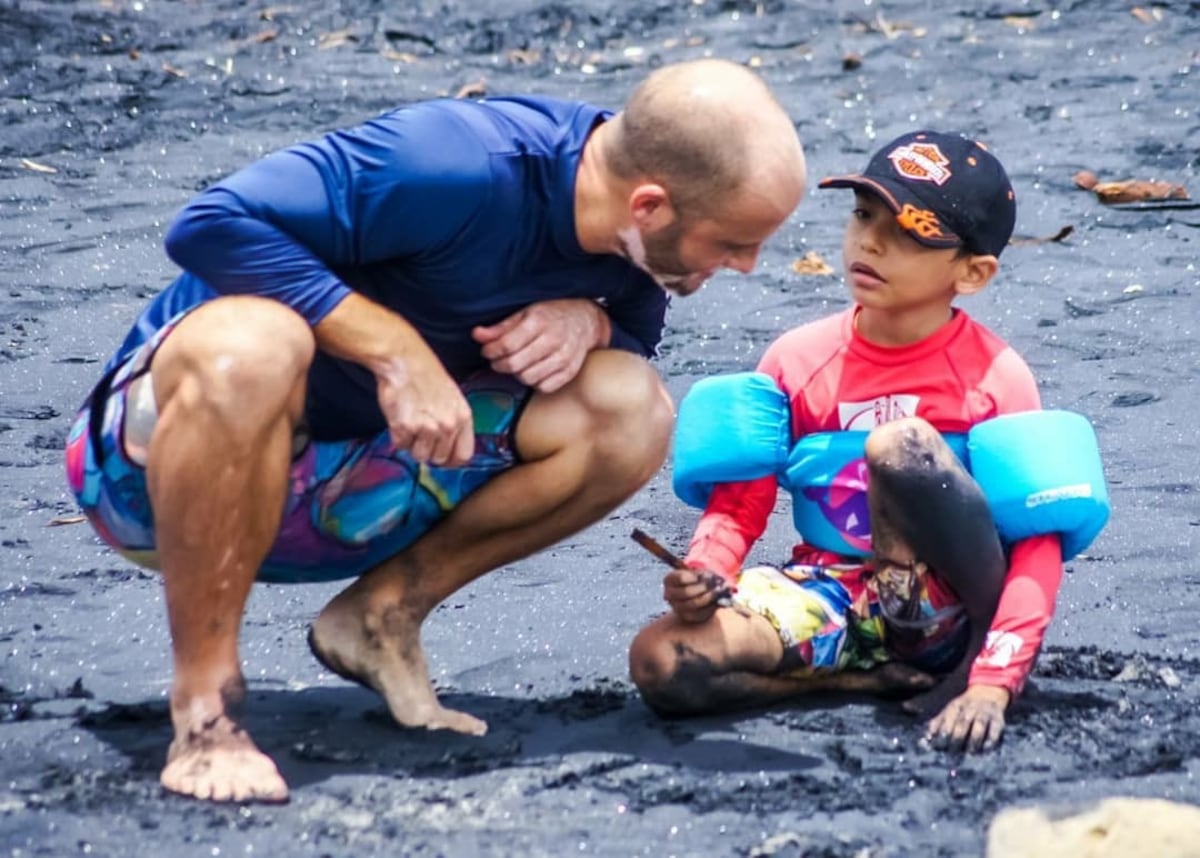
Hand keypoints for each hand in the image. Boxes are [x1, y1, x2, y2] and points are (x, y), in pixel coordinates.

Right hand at [374, 348, 473, 466]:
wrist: (404, 360)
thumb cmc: (426, 374)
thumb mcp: (453, 397)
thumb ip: (455, 422)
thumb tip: (450, 446)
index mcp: (463, 417)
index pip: (464, 455)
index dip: (451, 460)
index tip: (443, 457)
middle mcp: (448, 425)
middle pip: (439, 459)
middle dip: (429, 450)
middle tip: (421, 435)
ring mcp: (426, 428)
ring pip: (420, 456)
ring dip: (413, 444)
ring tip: (411, 424)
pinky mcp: (405, 428)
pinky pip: (401, 445)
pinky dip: (398, 436)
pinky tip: (400, 418)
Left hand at [472, 299, 609, 392]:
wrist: (586, 320)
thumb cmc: (552, 316)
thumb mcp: (525, 313)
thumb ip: (500, 327)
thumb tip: (477, 335)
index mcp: (539, 321)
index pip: (507, 345)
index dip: (491, 351)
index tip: (487, 351)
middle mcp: (553, 339)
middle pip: (515, 364)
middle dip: (500, 364)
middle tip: (498, 360)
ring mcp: (564, 357)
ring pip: (528, 378)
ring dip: (517, 374)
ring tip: (516, 365)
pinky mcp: (570, 371)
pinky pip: (545, 387)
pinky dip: (535, 382)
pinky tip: (533, 371)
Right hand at [663, 567, 732, 624]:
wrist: (700, 590)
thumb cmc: (700, 578)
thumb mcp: (701, 572)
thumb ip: (706, 575)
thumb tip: (720, 583)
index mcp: (670, 580)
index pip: (681, 578)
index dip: (695, 577)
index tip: (704, 575)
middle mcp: (669, 594)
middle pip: (686, 592)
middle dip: (703, 588)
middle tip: (715, 585)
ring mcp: (676, 607)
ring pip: (693, 604)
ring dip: (708, 598)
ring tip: (716, 593)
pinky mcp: (686, 616)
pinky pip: (698, 615)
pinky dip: (709, 608)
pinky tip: (716, 602)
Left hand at [922, 684, 1010, 752]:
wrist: (987, 692)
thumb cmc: (964, 707)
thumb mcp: (948, 710)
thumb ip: (937, 724)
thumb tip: (925, 740)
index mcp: (955, 706)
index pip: (948, 719)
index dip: (943, 733)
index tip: (939, 746)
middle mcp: (970, 708)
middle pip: (962, 723)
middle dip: (957, 739)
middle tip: (953, 754)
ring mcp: (985, 713)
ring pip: (979, 726)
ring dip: (974, 740)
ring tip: (969, 753)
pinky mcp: (998, 719)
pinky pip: (995, 729)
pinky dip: (991, 739)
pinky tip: (986, 749)